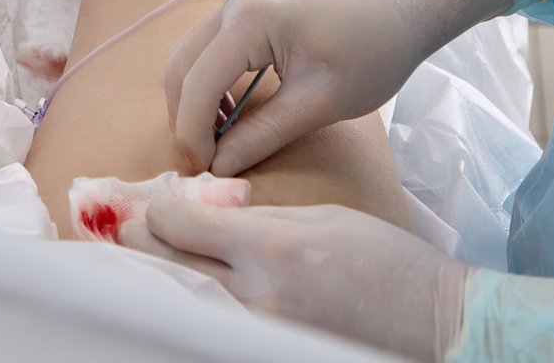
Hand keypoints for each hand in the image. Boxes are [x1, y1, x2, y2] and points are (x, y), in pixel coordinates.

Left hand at [127, 197, 469, 361]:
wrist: (432, 320)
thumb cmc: (384, 259)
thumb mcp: (322, 217)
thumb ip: (259, 218)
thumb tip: (208, 215)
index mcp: (273, 247)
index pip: (182, 226)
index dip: (156, 212)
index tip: (149, 205)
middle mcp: (257, 294)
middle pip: (170, 267)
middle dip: (140, 245)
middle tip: (122, 230)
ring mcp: (259, 332)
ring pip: (183, 299)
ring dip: (160, 276)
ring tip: (140, 260)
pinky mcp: (267, 350)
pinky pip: (213, 324)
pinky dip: (192, 304)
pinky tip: (183, 290)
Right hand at [165, 0, 517, 176]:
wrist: (406, 5)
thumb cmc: (375, 52)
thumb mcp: (320, 103)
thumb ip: (264, 135)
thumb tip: (218, 168)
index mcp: (250, 20)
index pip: (197, 84)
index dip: (191, 135)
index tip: (201, 175)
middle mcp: (235, 2)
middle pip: (180, 66)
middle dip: (185, 118)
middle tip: (204, 163)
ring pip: (190, 56)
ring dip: (194, 100)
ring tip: (219, 142)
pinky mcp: (251, 5)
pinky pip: (211, 47)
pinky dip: (209, 82)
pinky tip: (232, 112)